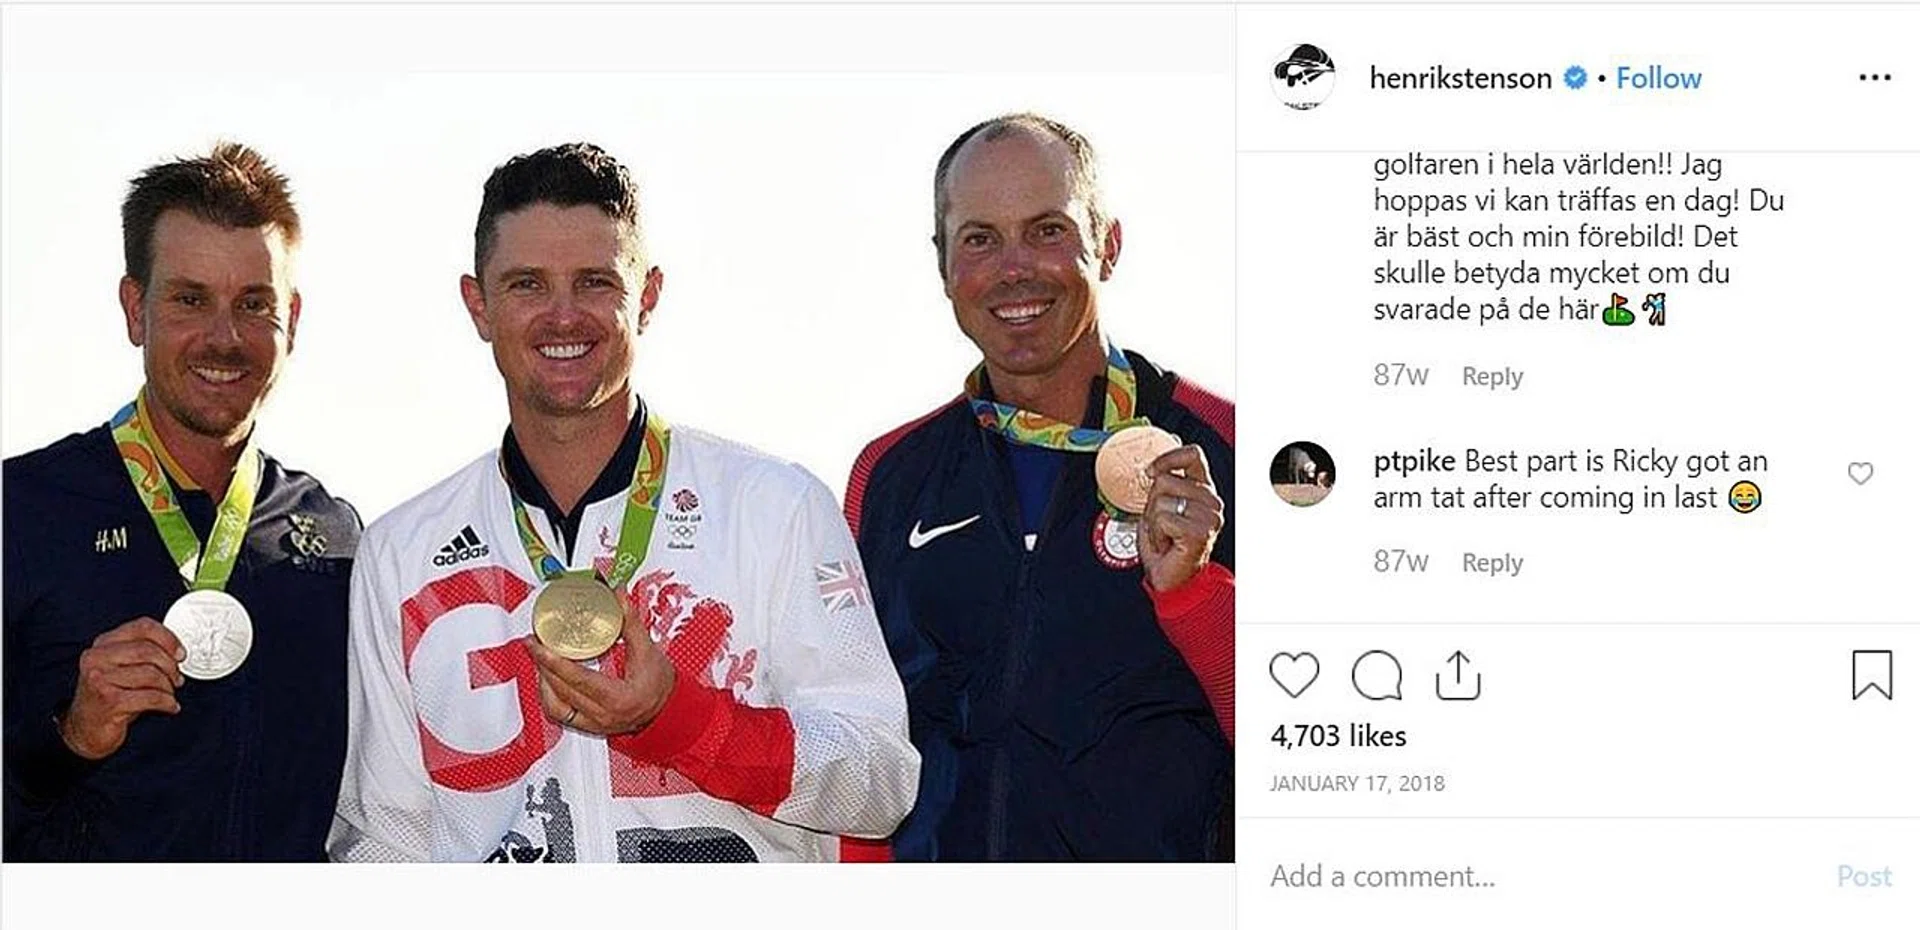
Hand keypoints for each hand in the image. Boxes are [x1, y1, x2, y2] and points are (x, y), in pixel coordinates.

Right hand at [60, 617, 185, 759]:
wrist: (85, 728)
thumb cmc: (108, 696)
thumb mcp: (121, 667)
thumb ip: (142, 652)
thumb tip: (177, 651)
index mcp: (103, 643)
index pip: (143, 627)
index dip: (169, 639)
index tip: (180, 653)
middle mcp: (97, 658)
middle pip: (149, 651)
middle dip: (170, 666)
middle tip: (176, 679)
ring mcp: (100, 679)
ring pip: (151, 674)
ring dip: (168, 687)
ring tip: (169, 694)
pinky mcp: (109, 701)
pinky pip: (151, 697)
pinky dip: (167, 702)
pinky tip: (170, 706)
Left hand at [526, 594, 676, 735]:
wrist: (669, 709)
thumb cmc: (661, 687)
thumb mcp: (648, 652)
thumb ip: (631, 623)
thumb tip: (618, 597)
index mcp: (618, 699)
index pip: (579, 679)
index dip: (555, 661)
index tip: (539, 645)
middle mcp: (603, 715)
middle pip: (561, 690)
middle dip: (543, 664)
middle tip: (534, 642)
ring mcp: (594, 723)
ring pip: (555, 705)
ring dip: (543, 681)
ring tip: (539, 658)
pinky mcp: (588, 725)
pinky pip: (559, 713)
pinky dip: (549, 695)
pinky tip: (546, 679)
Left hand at [1139, 444, 1225, 591]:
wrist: (1172, 579)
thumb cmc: (1166, 544)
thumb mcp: (1161, 506)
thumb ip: (1162, 485)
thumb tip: (1153, 467)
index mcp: (1203, 489)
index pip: (1192, 455)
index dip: (1168, 458)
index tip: (1152, 472)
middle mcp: (1211, 501)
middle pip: (1165, 480)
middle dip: (1151, 504)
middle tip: (1161, 524)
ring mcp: (1209, 517)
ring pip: (1160, 501)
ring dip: (1153, 522)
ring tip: (1165, 536)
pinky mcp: (1200, 532)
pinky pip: (1162, 519)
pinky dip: (1156, 534)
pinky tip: (1167, 544)